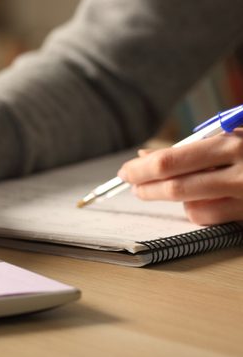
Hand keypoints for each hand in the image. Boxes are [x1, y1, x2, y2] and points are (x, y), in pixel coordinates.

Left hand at [117, 130, 242, 224]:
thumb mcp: (228, 138)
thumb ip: (188, 149)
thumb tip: (144, 156)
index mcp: (229, 146)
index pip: (170, 162)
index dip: (141, 169)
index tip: (126, 172)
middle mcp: (240, 173)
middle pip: (175, 188)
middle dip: (147, 188)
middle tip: (134, 187)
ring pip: (190, 208)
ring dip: (174, 199)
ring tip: (172, 187)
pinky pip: (210, 218)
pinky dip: (198, 209)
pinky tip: (202, 197)